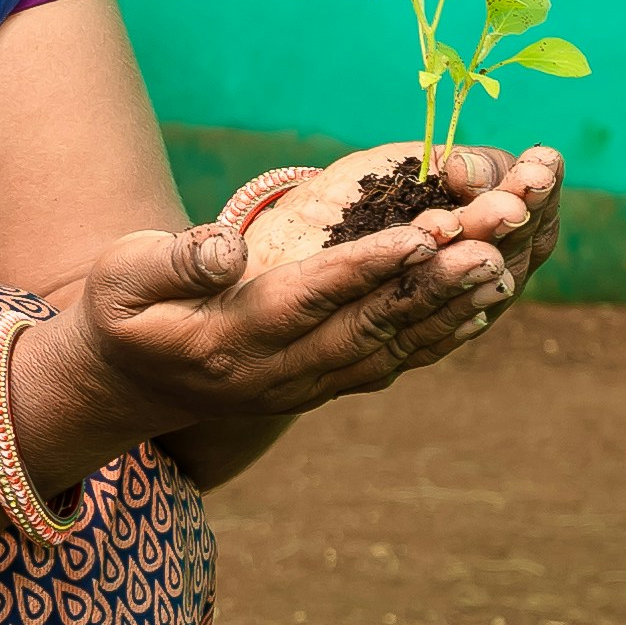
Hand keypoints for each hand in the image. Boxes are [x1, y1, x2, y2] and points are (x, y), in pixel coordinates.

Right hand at [65, 146, 561, 436]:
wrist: (128, 388)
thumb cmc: (123, 317)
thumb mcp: (120, 280)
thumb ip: (172, 262)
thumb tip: (226, 247)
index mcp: (229, 339)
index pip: (308, 300)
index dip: (366, 269)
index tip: (421, 236)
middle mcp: (279, 372)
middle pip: (369, 327)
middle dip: (434, 286)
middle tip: (493, 246)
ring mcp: (308, 386)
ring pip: (393, 346)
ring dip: (451, 307)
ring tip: (505, 263)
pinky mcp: (327, 384)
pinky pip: (395, 360)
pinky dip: (443, 332)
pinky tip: (486, 299)